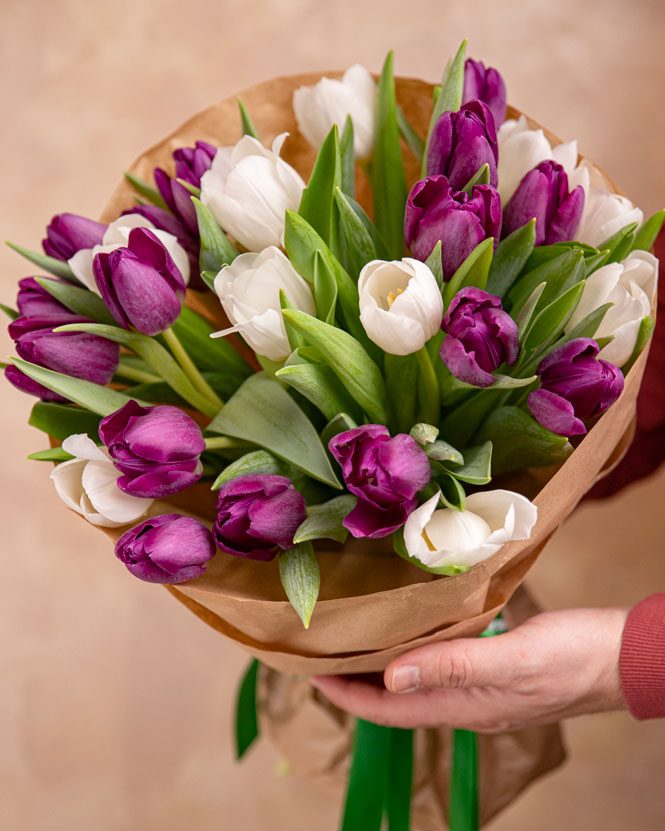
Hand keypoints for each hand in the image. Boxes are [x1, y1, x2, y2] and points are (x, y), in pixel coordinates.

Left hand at [310, 607, 628, 732]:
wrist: (623, 657)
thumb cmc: (574, 658)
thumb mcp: (512, 659)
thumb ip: (454, 667)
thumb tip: (393, 677)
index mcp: (465, 706)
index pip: (390, 711)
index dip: (348, 695)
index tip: (312, 673)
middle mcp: (468, 703)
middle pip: (397, 700)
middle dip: (357, 682)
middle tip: (324, 653)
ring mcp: (483, 688)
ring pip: (419, 683)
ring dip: (385, 667)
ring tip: (358, 641)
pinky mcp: (497, 668)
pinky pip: (443, 666)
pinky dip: (418, 652)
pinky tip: (414, 630)